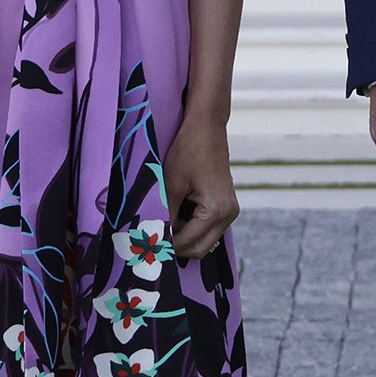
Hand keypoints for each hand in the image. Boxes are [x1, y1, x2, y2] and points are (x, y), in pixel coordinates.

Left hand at [164, 110, 237, 262]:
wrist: (207, 127)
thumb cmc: (188, 151)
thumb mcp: (171, 185)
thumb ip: (165, 216)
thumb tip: (154, 239)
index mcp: (217, 211)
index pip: (188, 244)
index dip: (166, 247)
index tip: (145, 246)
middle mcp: (228, 215)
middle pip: (199, 249)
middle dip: (176, 246)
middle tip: (152, 238)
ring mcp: (230, 211)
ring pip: (203, 240)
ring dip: (182, 236)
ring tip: (161, 222)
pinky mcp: (225, 205)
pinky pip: (206, 227)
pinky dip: (190, 226)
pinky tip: (174, 212)